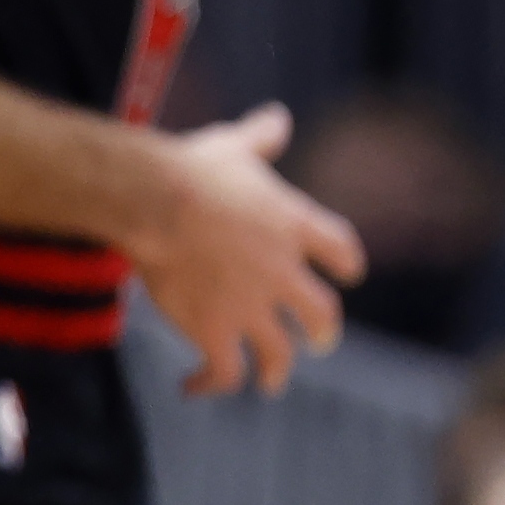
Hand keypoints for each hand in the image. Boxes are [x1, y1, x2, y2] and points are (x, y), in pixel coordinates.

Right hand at [128, 103, 364, 396]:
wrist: (156, 201)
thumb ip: (260, 137)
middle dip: (322, 332)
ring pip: (279, 353)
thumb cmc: (191, 168)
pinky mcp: (214, 329)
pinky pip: (223, 371)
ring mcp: (251, 305)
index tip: (348, 275)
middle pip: (320, 313)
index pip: (341, 249)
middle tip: (320, 343)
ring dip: (275, 371)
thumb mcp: (232, 146)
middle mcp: (282, 271)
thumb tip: (278, 117)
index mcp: (293, 224)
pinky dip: (211, 384)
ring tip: (268, 382)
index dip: (346, 265)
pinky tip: (191, 387)